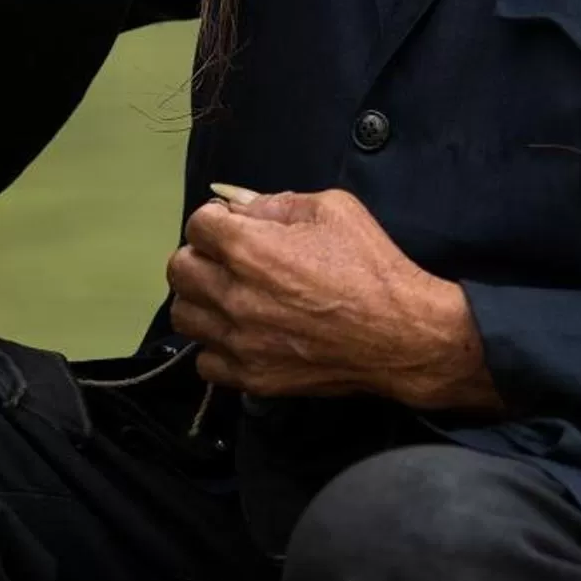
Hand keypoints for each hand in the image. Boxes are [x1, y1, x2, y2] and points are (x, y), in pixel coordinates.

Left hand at [166, 188, 502, 413]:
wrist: (402, 334)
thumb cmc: (372, 266)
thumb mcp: (332, 210)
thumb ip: (276, 203)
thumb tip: (237, 204)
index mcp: (250, 249)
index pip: (197, 225)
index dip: (217, 220)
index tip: (236, 226)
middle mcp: (234, 296)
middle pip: (179, 269)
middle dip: (202, 255)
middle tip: (231, 258)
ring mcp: (240, 341)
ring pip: (184, 315)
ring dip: (202, 299)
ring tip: (232, 295)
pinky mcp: (251, 376)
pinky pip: (205, 360)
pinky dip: (217, 345)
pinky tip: (243, 332)